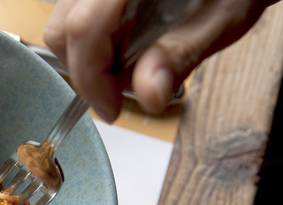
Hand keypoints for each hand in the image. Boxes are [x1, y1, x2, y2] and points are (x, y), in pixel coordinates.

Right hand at [43, 0, 278, 121]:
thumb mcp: (219, 19)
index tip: (112, 110)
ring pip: (63, 24)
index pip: (84, 28)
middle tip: (117, 95)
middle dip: (85, 72)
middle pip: (63, 28)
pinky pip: (76, 17)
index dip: (92, 78)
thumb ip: (179, 55)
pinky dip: (93, 43)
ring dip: (87, 58)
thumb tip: (149, 95)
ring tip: (128, 69)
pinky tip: (125, 50)